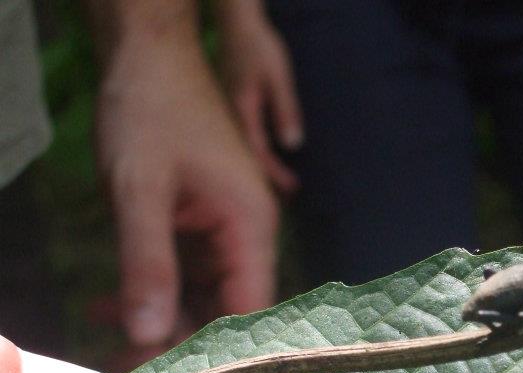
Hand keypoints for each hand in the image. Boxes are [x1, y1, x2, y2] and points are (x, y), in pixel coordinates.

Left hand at [94, 19, 278, 347]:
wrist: (147, 56)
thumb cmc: (150, 111)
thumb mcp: (139, 189)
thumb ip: (146, 263)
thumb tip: (147, 335)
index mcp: (251, 227)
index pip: (252, 312)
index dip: (218, 354)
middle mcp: (248, 237)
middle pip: (228, 313)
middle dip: (180, 343)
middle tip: (128, 370)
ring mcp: (226, 234)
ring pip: (203, 299)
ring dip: (159, 320)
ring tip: (109, 340)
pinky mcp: (202, 230)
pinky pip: (184, 277)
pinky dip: (150, 293)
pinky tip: (109, 307)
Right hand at [217, 0, 303, 192]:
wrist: (236, 25)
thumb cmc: (259, 47)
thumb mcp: (279, 77)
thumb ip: (286, 110)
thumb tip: (294, 144)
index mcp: (242, 111)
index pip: (259, 153)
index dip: (276, 173)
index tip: (294, 187)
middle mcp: (229, 116)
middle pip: (247, 158)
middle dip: (269, 177)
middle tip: (291, 192)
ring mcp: (223, 113)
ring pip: (240, 150)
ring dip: (261, 166)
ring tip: (280, 181)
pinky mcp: (224, 108)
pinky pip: (237, 138)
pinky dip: (252, 151)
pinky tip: (264, 157)